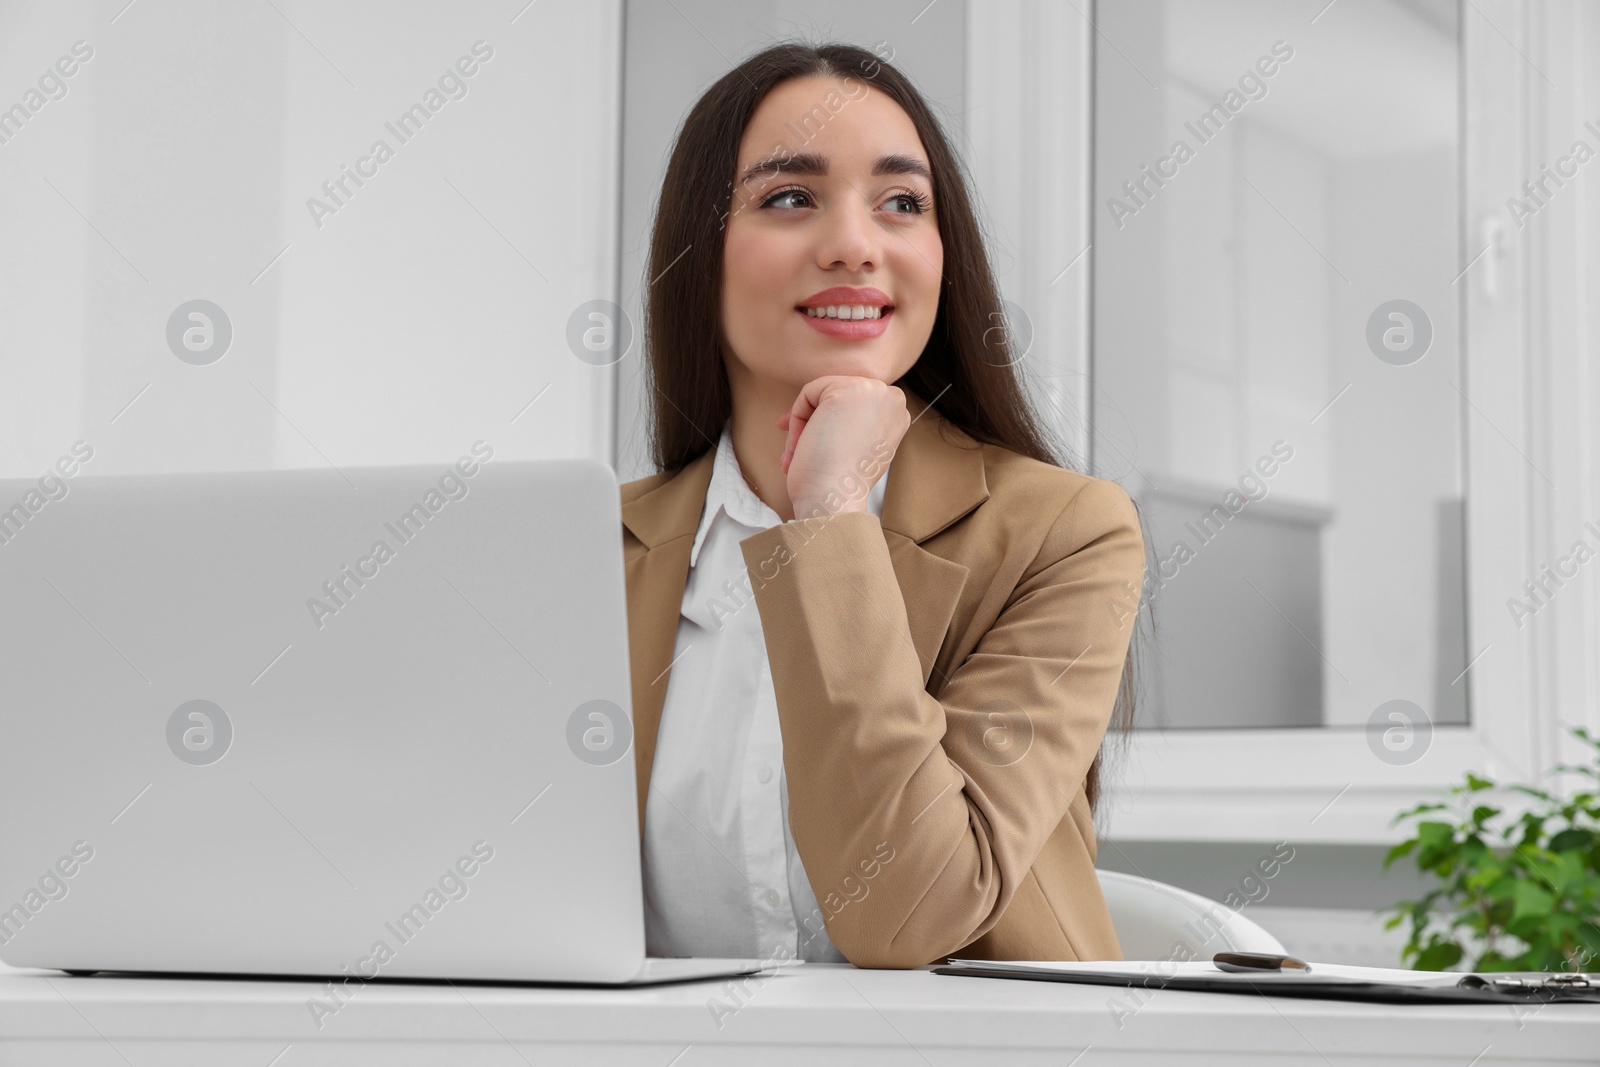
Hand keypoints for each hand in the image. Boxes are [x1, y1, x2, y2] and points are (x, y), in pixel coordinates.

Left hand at [776, 377, 910, 519]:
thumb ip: (854, 421)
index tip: (811, 443)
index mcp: (898, 413)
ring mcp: (873, 391)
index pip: (852, 402)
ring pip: (822, 393)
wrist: (835, 500)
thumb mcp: (859, 444)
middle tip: (795, 451)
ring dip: (802, 425)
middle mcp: (892, 397)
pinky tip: (800, 446)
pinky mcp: (847, 391)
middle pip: (837, 394)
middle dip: (811, 422)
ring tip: (795, 456)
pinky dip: (796, 419)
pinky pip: (809, 393)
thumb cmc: (840, 482)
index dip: (827, 420)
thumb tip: (826, 409)